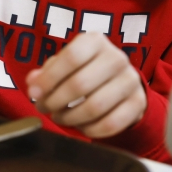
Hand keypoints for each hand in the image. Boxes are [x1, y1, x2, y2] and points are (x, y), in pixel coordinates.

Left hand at [26, 32, 146, 137]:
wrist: (121, 83)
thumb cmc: (85, 71)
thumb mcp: (66, 65)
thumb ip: (47, 72)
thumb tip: (33, 83)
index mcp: (95, 41)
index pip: (71, 57)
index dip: (49, 78)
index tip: (34, 93)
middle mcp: (116, 58)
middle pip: (80, 84)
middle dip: (56, 101)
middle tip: (45, 108)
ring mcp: (130, 81)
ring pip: (95, 106)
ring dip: (70, 117)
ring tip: (59, 117)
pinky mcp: (138, 103)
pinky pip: (110, 124)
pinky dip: (90, 129)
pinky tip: (80, 126)